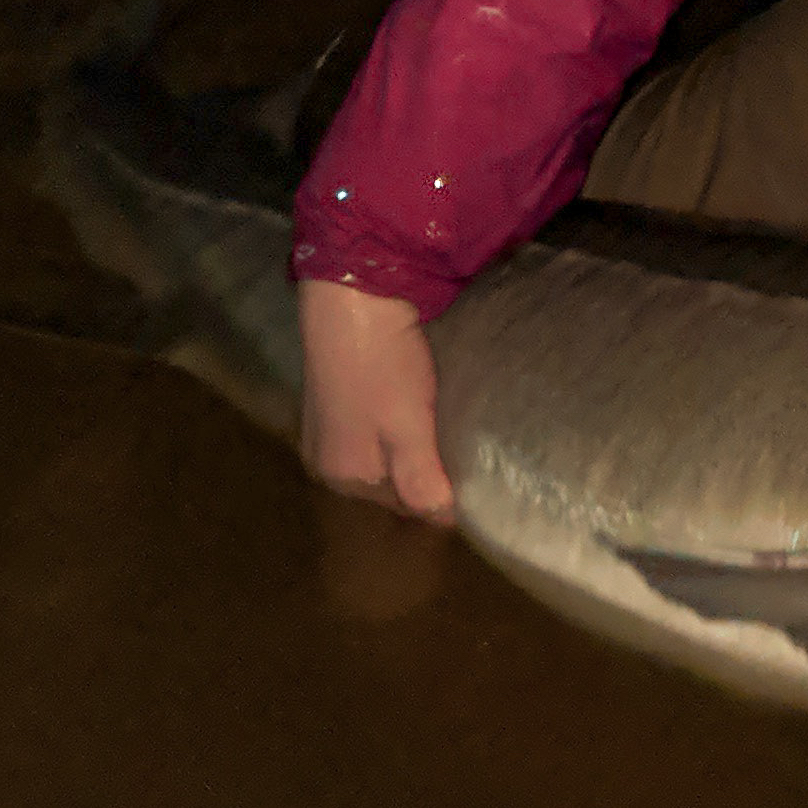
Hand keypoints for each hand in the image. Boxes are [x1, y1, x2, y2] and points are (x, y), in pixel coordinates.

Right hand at [297, 279, 456, 523]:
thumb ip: (422, 479)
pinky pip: (379, 423)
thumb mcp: (406, 429)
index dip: (443, 492)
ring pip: (387, 450)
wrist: (353, 289)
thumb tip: (445, 518)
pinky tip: (424, 399)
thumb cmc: (380, 364)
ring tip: (452, 423)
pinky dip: (403, 418)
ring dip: (417, 441)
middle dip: (428, 468)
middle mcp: (328, 458)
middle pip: (393, 479)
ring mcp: (329, 423)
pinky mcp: (339, 391)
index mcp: (341, 476)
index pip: (405, 505)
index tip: (479, 475)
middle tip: (471, 447)